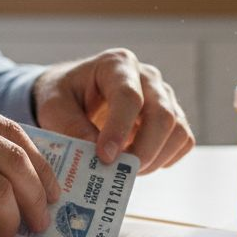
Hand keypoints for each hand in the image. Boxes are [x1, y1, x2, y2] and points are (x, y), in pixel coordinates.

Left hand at [32, 48, 194, 172]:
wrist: (74, 96)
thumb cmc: (64, 96)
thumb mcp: (53, 106)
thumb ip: (70, 126)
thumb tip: (95, 153)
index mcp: (116, 64)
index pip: (128, 96)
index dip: (119, 130)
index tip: (104, 157)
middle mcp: (147, 77)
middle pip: (162, 115)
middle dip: (143, 150)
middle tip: (118, 172)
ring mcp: (164, 96)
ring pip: (178, 130)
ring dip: (154, 158)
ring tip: (125, 170)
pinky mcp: (173, 117)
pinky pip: (183, 141)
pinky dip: (165, 158)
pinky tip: (139, 164)